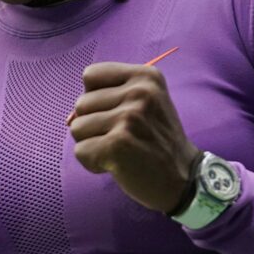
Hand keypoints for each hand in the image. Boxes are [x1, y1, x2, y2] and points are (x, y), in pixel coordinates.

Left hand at [69, 62, 199, 213]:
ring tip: (119, 150)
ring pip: (77, 127)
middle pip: (80, 103)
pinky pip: (80, 151)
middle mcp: (139, 93)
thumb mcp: (146, 103)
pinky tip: (116, 164)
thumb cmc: (157, 140)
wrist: (183, 178)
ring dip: (92, 143)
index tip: (116, 113)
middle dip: (93, 124)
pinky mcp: (118, 145)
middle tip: (122, 138)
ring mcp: (128, 118)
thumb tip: (70, 116)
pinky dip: (93, 162)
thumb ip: (110, 97)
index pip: (90, 75)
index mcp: (146, 76)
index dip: (96, 98)